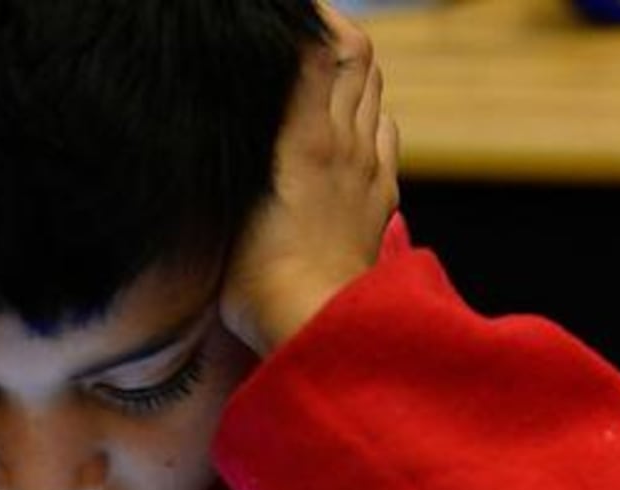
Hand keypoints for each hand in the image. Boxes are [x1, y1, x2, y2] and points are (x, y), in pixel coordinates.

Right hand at [220, 3, 399, 355]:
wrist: (312, 328)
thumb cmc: (257, 275)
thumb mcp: (237, 196)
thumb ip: (252, 133)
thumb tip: (258, 87)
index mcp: (308, 136)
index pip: (326, 47)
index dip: (312, 19)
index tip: (285, 14)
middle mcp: (347, 143)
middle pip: (359, 58)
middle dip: (332, 31)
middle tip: (296, 27)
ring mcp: (368, 170)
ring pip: (374, 92)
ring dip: (352, 69)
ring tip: (317, 63)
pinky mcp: (378, 199)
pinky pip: (383, 134)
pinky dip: (366, 112)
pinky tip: (346, 123)